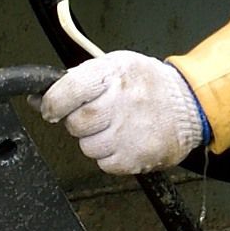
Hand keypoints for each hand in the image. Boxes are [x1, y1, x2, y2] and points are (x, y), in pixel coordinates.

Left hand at [34, 49, 210, 174]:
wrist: (190, 105)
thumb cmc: (148, 84)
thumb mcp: (114, 67)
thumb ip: (77, 80)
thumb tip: (38, 99)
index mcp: (113, 75)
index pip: (67, 91)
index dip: (52, 103)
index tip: (51, 108)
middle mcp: (121, 102)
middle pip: (75, 123)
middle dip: (79, 122)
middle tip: (97, 116)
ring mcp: (129, 132)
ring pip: (87, 146)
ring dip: (95, 140)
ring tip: (116, 127)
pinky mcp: (135, 157)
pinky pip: (104, 163)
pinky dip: (110, 155)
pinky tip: (125, 140)